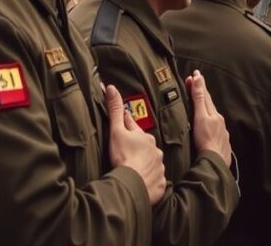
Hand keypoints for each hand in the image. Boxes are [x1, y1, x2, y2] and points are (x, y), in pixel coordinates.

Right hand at [105, 85, 166, 204]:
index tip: (125, 124)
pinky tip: (143, 183)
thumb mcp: (116, 131)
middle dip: (138, 146)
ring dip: (145, 164)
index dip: (127, 126)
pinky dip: (149, 179)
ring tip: (136, 169)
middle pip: (144, 145)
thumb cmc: (123, 156)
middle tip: (129, 151)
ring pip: (151, 161)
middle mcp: (154, 149)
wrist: (134, 183)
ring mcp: (158, 165)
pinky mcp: (159, 181)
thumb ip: (115, 110)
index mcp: (143, 137)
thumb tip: (111, 87)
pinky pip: (155, 179)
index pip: (133, 128)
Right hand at [186, 71, 231, 166]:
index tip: (195, 73)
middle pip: (210, 104)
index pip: (205, 95)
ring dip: (206, 107)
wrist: (215, 161)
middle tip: (195, 82)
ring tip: (201, 102)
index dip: (199, 84)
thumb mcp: (200, 117)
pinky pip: (215, 127)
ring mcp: (221, 131)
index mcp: (213, 114)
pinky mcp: (220, 141)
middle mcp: (219, 121)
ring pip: (213, 116)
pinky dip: (210, 121)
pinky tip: (208, 125)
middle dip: (202, 93)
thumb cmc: (205, 140)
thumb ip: (199, 99)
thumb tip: (198, 79)